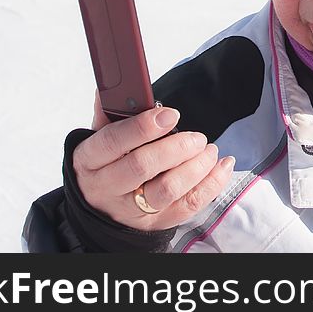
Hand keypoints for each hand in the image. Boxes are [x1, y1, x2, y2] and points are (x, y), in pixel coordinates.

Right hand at [73, 90, 234, 230]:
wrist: (101, 208)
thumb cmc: (106, 164)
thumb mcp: (99, 137)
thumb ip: (110, 113)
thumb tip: (111, 88)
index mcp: (89, 160)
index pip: (112, 141)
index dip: (142, 127)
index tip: (170, 115)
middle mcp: (107, 187)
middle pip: (142, 166)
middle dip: (176, 148)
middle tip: (196, 137)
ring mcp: (131, 210)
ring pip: (167, 189)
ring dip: (196, 167)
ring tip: (208, 150)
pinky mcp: (155, 223)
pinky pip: (187, 206)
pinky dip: (211, 185)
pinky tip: (222, 165)